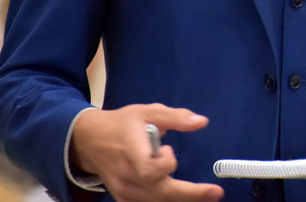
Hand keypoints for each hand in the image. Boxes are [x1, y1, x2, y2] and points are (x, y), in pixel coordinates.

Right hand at [70, 103, 223, 201]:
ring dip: (182, 200)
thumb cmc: (122, 124)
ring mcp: (123, 191)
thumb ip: (175, 117)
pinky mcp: (124, 198)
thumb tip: (201, 122)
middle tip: (216, 193)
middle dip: (190, 194)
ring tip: (206, 196)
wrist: (90, 141)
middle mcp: (126, 176)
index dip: (166, 164)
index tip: (170, 150)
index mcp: (131, 152)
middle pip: (158, 193)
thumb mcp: (147, 111)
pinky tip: (185, 198)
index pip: (149, 170)